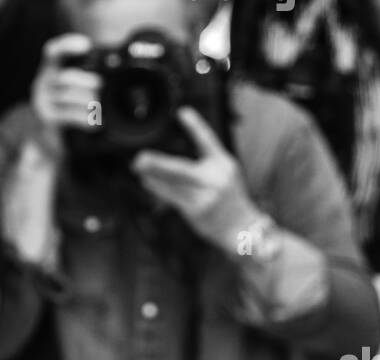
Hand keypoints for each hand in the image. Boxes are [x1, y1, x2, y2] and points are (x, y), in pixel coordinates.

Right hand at [29, 32, 99, 160]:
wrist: (44, 142)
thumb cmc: (62, 113)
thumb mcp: (68, 93)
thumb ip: (81, 81)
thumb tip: (106, 78)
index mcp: (48, 72)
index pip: (52, 52)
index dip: (68, 45)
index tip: (86, 46)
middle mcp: (41, 84)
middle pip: (65, 77)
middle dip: (86, 80)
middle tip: (101, 85)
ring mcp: (41, 102)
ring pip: (67, 96)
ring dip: (87, 101)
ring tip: (99, 107)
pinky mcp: (45, 119)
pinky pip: (68, 115)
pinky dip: (84, 119)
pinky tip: (95, 124)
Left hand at [131, 107, 260, 251]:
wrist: (241, 227)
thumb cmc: (229, 198)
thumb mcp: (226, 173)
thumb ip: (206, 163)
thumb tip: (178, 155)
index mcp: (224, 164)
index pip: (209, 140)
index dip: (195, 126)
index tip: (182, 112)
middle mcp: (214, 179)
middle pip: (182, 168)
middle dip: (159, 163)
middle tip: (140, 157)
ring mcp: (204, 197)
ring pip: (172, 185)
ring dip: (152, 176)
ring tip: (138, 167)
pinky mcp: (196, 212)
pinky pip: (172, 198)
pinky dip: (158, 189)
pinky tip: (147, 182)